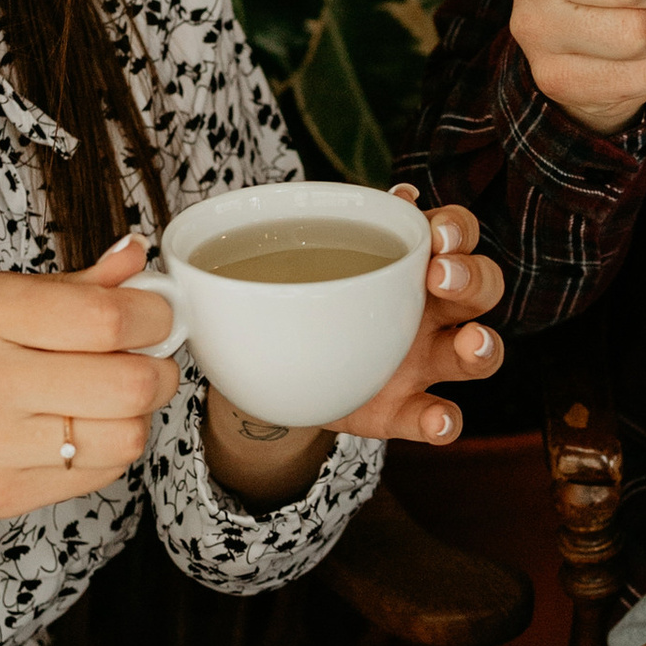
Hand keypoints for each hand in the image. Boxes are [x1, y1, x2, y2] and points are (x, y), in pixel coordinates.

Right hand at [0, 247, 180, 645]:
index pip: (107, 317)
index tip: (159, 316)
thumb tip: (138, 256)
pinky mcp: (4, 493)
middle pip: (129, 384)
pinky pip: (101, 474)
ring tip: (115, 399)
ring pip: (126, 436)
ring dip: (139, 416)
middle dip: (160, 370)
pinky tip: (84, 430)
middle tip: (151, 361)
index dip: (156, 316)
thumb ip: (69, 284)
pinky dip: (110, 451)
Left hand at [199, 199, 506, 478]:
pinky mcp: (407, 409)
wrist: (274, 376)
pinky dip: (443, 419)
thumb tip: (165, 251)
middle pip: (481, 284)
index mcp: (403, 260)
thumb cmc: (289, 308)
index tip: (434, 230)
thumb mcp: (274, 272)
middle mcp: (426, 306)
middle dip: (471, 276)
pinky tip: (437, 417)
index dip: (454, 226)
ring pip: (477, 349)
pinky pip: (439, 417)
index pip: (451, 230)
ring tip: (467, 343)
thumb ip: (247, 254)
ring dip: (480, 345)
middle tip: (440, 277)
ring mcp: (423, 361)